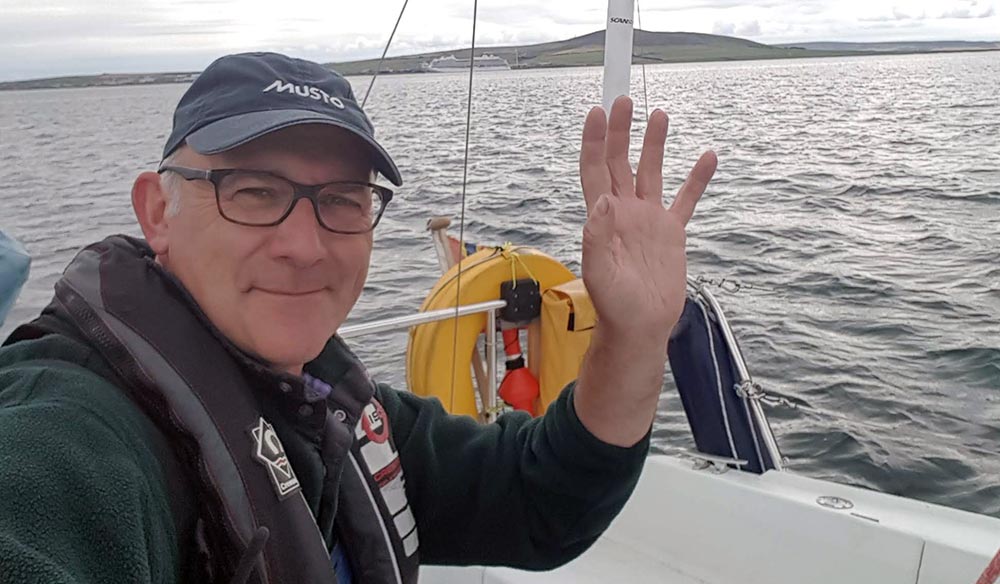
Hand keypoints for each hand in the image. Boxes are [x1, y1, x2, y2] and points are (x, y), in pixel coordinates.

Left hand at [580, 96, 716, 343]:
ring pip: (651, 172)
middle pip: (620, 162)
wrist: (641, 328)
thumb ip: (597, 237)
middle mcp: (624, 212)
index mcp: (603, 218)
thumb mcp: (600, 274)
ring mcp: (648, 219)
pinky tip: (708, 156)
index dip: (594, 142)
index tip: (598, 113)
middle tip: (625, 100)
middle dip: (620, 131)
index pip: (595, 171)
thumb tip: (602, 201)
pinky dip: (697, 178)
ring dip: (654, 144)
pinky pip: (686, 199)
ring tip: (659, 114)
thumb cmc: (615, 306)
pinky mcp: (671, 233)